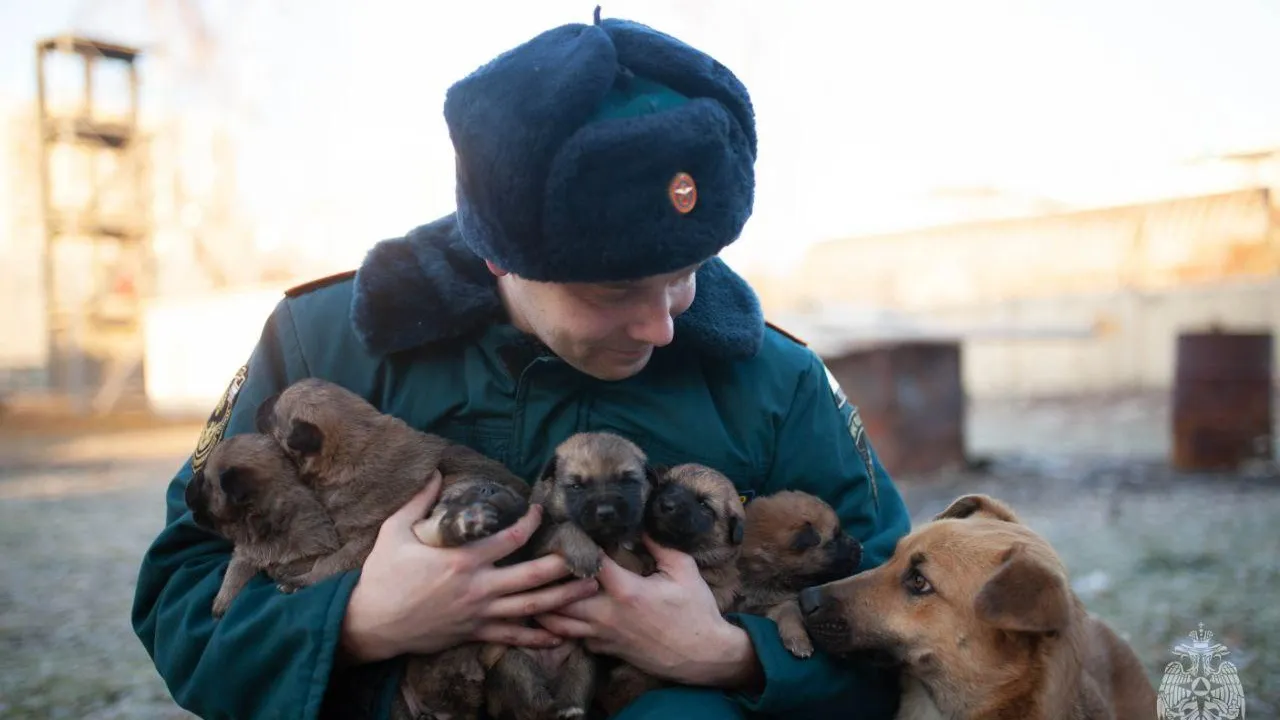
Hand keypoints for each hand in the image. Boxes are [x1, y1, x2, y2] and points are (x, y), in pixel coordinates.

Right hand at [338, 472, 598, 664]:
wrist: (371, 623)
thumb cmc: (383, 576)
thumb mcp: (394, 532)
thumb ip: (418, 502)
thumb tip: (434, 471)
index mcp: (462, 560)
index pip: (509, 538)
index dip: (531, 523)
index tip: (542, 512)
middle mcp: (477, 587)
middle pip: (532, 576)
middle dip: (563, 565)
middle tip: (590, 556)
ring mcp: (479, 613)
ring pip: (530, 607)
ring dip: (563, 598)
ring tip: (590, 589)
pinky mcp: (474, 632)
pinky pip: (512, 637)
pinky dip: (538, 638)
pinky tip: (561, 636)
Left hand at [534, 535, 761, 689]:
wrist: (703, 655)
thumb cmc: (695, 610)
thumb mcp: (684, 569)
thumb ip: (659, 544)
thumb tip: (639, 522)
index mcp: (626, 590)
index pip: (588, 563)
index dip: (575, 545)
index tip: (570, 531)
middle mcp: (607, 614)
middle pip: (560, 595)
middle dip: (549, 576)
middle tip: (544, 557)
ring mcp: (603, 635)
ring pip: (559, 621)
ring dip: (547, 602)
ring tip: (543, 584)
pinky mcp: (605, 650)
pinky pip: (574, 637)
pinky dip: (563, 625)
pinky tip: (562, 610)